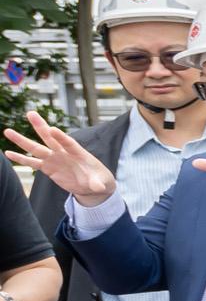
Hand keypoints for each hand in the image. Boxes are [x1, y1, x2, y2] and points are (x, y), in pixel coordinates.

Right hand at [2, 117, 117, 206]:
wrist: (91, 186)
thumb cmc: (98, 180)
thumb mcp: (101, 183)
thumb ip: (98, 183)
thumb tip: (99, 188)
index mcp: (78, 152)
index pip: (68, 142)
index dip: (60, 136)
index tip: (52, 129)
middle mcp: (63, 153)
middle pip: (50, 138)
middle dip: (40, 126)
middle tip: (30, 113)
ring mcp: (54, 159)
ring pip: (36, 148)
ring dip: (22, 141)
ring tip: (7, 131)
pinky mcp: (48, 168)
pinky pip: (32, 162)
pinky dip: (20, 158)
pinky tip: (8, 152)